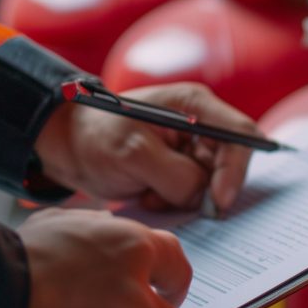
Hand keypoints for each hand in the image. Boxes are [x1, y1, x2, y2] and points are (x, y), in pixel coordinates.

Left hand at [36, 83, 258, 212]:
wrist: (69, 148)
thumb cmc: (95, 138)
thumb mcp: (133, 154)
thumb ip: (176, 175)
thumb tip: (205, 197)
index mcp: (195, 105)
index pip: (238, 135)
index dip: (235, 170)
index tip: (218, 201)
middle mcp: (201, 125)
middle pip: (228, 165)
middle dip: (204, 190)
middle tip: (170, 201)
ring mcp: (192, 149)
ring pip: (211, 186)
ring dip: (184, 198)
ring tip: (149, 193)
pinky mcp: (183, 171)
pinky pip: (194, 196)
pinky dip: (174, 203)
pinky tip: (147, 195)